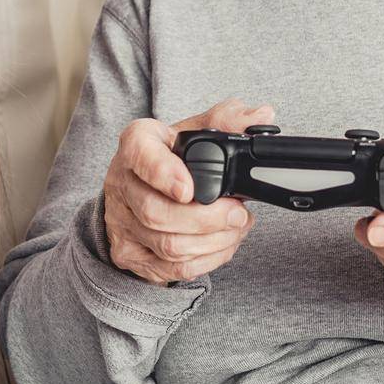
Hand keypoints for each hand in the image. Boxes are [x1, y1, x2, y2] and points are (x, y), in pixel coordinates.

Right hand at [101, 98, 272, 284]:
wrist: (144, 187)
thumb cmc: (174, 156)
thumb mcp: (196, 130)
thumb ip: (228, 120)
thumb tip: (262, 115)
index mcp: (135, 144)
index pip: (140, 155)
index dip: (164, 174)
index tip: (189, 189)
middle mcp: (120, 183)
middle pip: (156, 212)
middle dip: (207, 220)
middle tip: (238, 214)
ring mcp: (121, 222)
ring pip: (167, 245)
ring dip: (213, 242)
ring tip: (236, 228)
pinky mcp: (129, 253)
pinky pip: (171, 269)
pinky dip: (206, 261)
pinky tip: (222, 244)